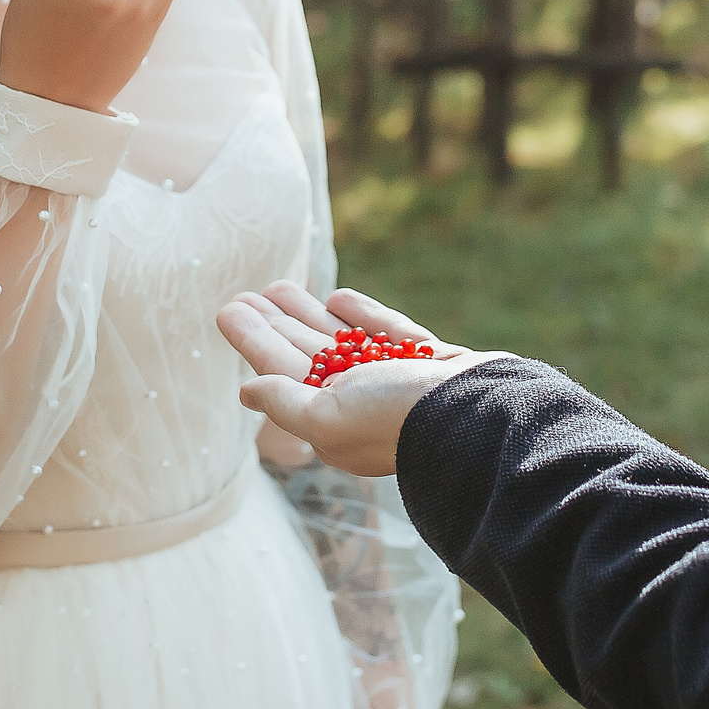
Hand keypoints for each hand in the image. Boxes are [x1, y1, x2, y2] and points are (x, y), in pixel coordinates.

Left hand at [217, 282, 507, 477]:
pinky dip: (362, 316)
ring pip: (341, 342)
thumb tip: (247, 390)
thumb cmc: (397, 418)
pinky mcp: (428, 361)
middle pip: (306, 355)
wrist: (480, 412)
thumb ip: (285, 402)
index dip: (253, 340)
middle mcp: (361, 403)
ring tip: (278, 287)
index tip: (228, 309)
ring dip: (308, 316)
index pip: (280, 371)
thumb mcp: (327, 417)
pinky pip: (387, 333)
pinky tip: (336, 298)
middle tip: (245, 294)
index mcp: (332, 421)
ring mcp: (396, 380)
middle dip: (274, 325)